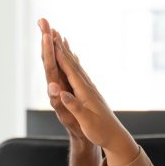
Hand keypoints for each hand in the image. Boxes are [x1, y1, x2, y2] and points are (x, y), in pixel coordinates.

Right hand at [36, 18, 137, 164]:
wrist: (115, 137)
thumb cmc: (100, 131)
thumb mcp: (86, 121)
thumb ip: (74, 106)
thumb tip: (62, 93)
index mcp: (84, 91)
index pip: (69, 69)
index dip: (59, 54)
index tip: (49, 38)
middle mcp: (87, 86)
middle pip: (71, 61)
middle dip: (59, 45)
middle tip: (50, 28)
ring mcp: (89, 87)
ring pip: (75, 64)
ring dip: (65, 50)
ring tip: (58, 36)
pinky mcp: (89, 91)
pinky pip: (78, 72)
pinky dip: (72, 61)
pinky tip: (71, 57)